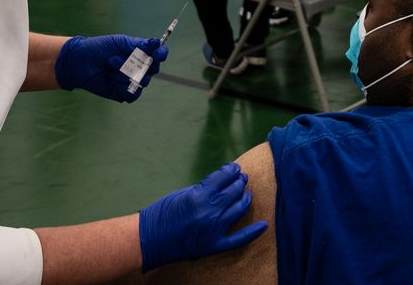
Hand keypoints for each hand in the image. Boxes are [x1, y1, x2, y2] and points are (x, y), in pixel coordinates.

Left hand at [54, 34, 166, 102]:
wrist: (78, 62)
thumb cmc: (98, 48)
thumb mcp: (118, 42)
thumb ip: (138, 45)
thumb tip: (157, 42)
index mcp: (140, 52)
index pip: (158, 54)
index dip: (161, 54)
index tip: (156, 55)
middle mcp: (138, 66)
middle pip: (153, 70)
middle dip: (139, 65)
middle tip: (116, 59)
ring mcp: (131, 80)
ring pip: (142, 82)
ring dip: (126, 74)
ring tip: (109, 66)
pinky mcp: (122, 93)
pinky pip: (133, 95)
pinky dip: (124, 90)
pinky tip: (112, 83)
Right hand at [137, 163, 266, 270]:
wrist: (148, 240)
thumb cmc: (161, 214)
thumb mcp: (182, 194)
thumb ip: (203, 189)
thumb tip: (220, 184)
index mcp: (199, 195)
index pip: (223, 177)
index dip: (231, 170)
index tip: (234, 168)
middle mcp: (209, 211)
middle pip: (233, 191)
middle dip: (240, 181)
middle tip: (242, 177)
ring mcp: (213, 229)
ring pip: (238, 209)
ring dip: (245, 197)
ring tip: (246, 192)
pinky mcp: (212, 245)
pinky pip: (238, 239)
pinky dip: (252, 232)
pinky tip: (264, 225)